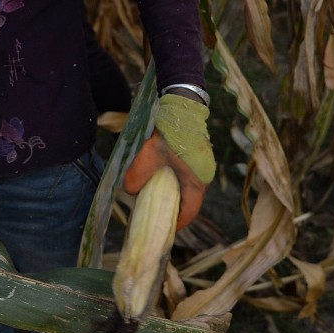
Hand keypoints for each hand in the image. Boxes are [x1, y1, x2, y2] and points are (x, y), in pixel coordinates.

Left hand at [123, 92, 214, 229]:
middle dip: (174, 208)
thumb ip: (136, 178)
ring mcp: (202, 164)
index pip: (190, 211)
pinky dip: (176, 181)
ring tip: (156, 195)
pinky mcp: (198, 154)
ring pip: (188, 186)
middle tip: (156, 213)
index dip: (177, 223)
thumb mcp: (147, 157)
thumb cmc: (169, 134)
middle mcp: (203, 175)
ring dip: (174, 193)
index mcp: (196, 181)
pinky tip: (161, 177)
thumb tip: (130, 191)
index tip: (163, 228)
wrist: (183, 104)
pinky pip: (187, 175)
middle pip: (190, 200)